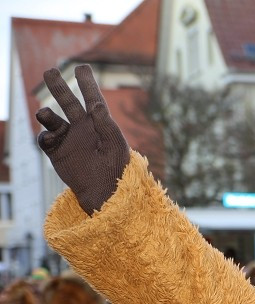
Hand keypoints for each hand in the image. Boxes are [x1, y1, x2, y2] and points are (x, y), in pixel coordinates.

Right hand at [36, 65, 129, 214]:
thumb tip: (97, 104)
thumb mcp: (115, 144)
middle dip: (59, 87)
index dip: (87, 84)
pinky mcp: (56, 151)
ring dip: (46, 113)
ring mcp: (67, 138)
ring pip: (52, 119)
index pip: (92, 99)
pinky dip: (44, 135)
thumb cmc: (116, 168)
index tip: (81, 67)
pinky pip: (45, 139)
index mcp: (99, 123)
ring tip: (44, 112)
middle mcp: (81, 127)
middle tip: (50, 71)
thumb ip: (106, 124)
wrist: (106, 191)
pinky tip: (49, 137)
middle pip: (67, 102)